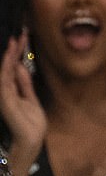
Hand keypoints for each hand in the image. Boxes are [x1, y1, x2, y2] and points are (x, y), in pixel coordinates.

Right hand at [0, 34, 46, 173]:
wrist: (31, 142)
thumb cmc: (31, 125)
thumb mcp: (31, 100)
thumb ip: (25, 84)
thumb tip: (21, 66)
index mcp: (12, 89)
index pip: (14, 67)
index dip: (18, 52)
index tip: (24, 37)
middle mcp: (6, 89)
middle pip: (9, 65)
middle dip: (15, 49)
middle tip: (21, 33)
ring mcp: (4, 93)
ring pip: (5, 69)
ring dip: (10, 54)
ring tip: (15, 40)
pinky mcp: (4, 98)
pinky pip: (4, 78)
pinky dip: (7, 65)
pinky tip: (10, 55)